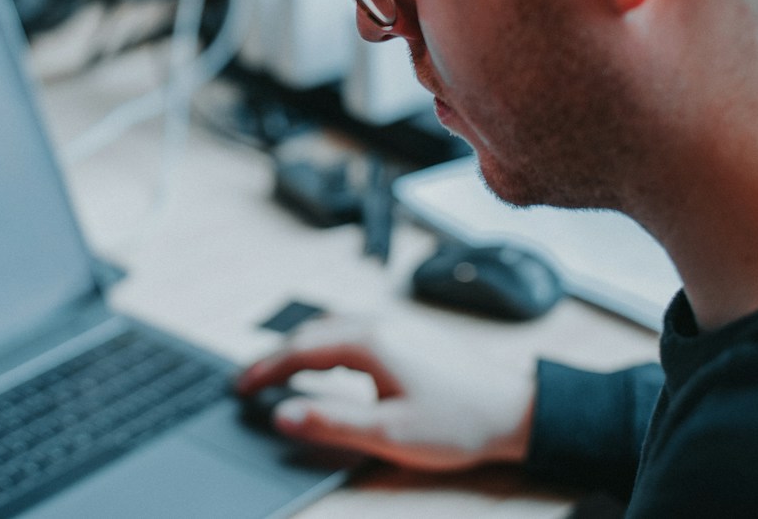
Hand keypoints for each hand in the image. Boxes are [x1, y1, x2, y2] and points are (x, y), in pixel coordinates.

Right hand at [235, 315, 537, 471]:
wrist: (517, 409)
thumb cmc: (460, 422)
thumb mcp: (390, 433)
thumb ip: (332, 423)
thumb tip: (283, 414)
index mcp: (370, 342)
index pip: (300, 350)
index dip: (265, 369)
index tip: (240, 386)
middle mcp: (379, 323)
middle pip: (311, 332)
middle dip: (275, 356)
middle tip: (249, 381)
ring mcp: (395, 324)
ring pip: (331, 326)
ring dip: (299, 346)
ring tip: (278, 370)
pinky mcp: (408, 333)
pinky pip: (351, 328)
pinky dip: (324, 343)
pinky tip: (326, 361)